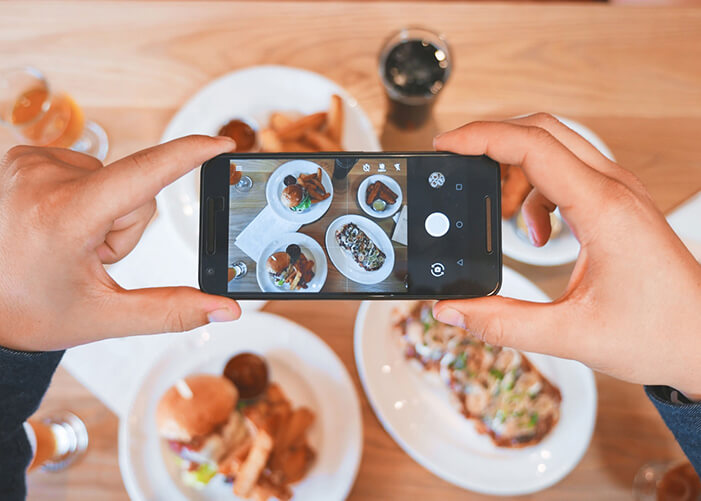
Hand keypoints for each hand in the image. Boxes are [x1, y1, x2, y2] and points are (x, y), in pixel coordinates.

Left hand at [0, 136, 240, 351]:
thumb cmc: (31, 311)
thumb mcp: (105, 316)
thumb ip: (172, 310)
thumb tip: (225, 309)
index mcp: (64, 216)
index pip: (144, 173)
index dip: (190, 155)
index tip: (222, 142)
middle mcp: (42, 178)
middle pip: (134, 188)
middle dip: (127, 225)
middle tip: (90, 257)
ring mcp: (29, 163)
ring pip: (112, 179)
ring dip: (105, 212)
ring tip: (69, 243)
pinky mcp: (24, 158)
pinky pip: (86, 170)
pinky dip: (84, 198)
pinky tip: (58, 225)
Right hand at [433, 114, 700, 397]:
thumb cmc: (661, 334)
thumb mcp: (571, 335)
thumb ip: (503, 323)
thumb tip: (452, 310)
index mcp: (602, 209)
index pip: (532, 146)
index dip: (481, 138)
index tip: (446, 145)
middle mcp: (613, 189)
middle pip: (541, 131)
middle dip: (492, 142)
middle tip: (459, 167)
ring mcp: (618, 193)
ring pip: (554, 148)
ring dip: (515, 170)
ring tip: (499, 214)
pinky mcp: (617, 205)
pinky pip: (566, 173)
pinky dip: (536, 192)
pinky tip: (537, 232)